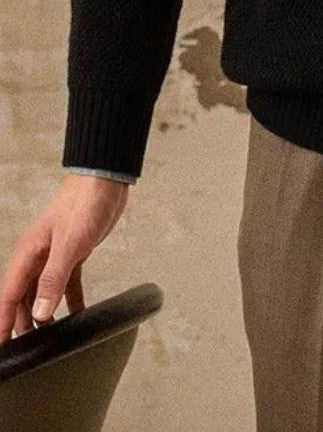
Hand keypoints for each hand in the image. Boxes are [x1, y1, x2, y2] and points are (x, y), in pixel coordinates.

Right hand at [0, 172, 129, 342]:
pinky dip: (69, 300)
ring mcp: (55, 255)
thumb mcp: (69, 244)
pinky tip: (76, 314)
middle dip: (22, 323)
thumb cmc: (84, 204)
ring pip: (43, 292)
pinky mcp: (75, 253)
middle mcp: (38, 257)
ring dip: (44, 314)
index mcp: (28, 254)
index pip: (9, 295)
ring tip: (49, 338)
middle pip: (24, 298)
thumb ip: (53, 278)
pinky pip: (67, 283)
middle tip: (28, 349)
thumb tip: (40, 312)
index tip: (2, 346)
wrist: (105, 181)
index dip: (3, 322)